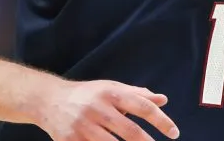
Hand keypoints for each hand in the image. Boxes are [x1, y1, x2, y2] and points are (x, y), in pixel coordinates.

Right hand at [39, 79, 179, 140]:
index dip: (161, 120)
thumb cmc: (87, 94)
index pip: (142, 106)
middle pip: (129, 130)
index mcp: (111, 93)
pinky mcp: (71, 140)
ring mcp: (83, 126)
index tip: (174, 133)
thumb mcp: (111, 88)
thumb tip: (163, 100)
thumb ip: (137, 95)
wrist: (49, 100)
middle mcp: (98, 108)